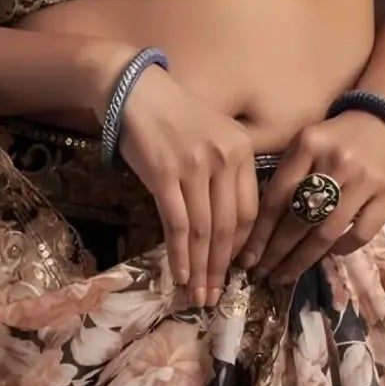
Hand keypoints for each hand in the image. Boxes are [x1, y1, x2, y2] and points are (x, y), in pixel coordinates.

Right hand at [113, 63, 259, 310]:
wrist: (135, 89)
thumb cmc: (173, 115)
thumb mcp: (213, 136)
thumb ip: (225, 173)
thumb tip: (225, 227)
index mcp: (242, 151)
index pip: (250, 211)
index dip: (243, 247)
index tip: (236, 270)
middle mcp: (224, 159)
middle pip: (229, 227)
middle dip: (222, 268)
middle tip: (216, 296)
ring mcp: (194, 167)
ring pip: (204, 231)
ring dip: (201, 270)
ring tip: (198, 296)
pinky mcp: (165, 174)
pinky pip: (177, 225)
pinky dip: (180, 255)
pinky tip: (179, 274)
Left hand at [234, 110, 384, 286]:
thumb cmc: (338, 137)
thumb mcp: (307, 142)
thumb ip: (287, 175)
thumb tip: (260, 228)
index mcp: (309, 144)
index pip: (276, 197)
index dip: (260, 232)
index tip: (247, 258)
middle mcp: (336, 161)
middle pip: (299, 218)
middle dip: (276, 252)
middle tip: (262, 275)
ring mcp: (365, 180)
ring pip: (327, 231)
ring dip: (302, 259)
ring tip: (285, 275)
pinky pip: (359, 234)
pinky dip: (340, 249)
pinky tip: (326, 254)